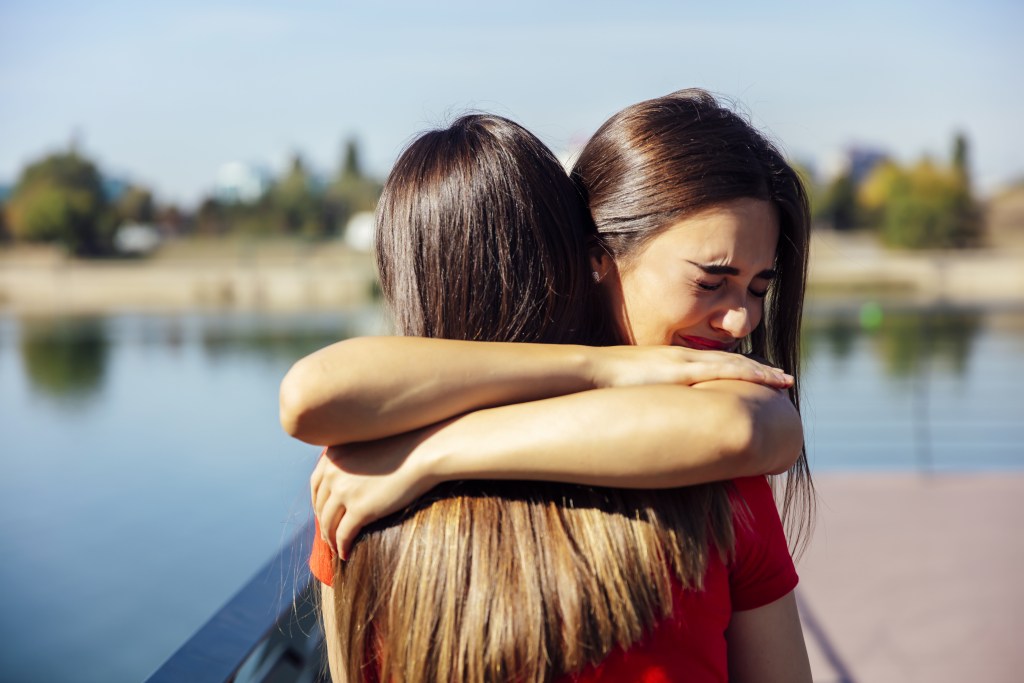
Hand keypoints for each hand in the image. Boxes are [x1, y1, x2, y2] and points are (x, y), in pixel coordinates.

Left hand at [310, 426, 441, 559]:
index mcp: (333, 456)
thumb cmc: (405, 447)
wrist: (425, 453)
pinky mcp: (360, 509)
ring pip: (329, 523)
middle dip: (323, 523)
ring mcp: (344, 491)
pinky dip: (342, 547)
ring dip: (331, 539)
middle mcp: (333, 472)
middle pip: (320, 505)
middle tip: (328, 535)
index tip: (323, 513)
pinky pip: (343, 534)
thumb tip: (348, 480)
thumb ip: (353, 459)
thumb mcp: (369, 445)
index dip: (318, 502)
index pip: (316, 484)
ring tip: (337, 548)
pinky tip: (346, 554)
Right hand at [592, 345, 792, 388]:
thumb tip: (650, 415)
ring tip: (785, 382)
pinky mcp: (683, 370)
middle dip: (758, 372)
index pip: (711, 364)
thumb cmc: (603, 384)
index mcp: (671, 362)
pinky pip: (725, 371)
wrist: (589, 371)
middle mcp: (683, 357)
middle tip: (784, 381)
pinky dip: (750, 374)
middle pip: (730, 362)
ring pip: (734, 364)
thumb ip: (646, 398)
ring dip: (762, 373)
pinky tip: (767, 380)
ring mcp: (684, 362)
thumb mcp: (631, 390)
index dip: (737, 370)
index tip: (759, 378)